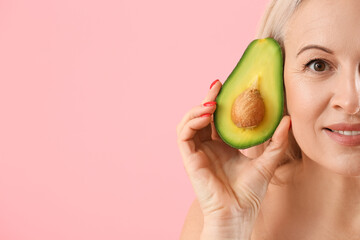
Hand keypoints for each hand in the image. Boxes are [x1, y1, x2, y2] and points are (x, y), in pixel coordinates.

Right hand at [176, 80, 290, 239]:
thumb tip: (287, 120)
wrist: (238, 213)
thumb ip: (276, 142)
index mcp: (223, 146)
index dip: (220, 102)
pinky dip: (191, 122)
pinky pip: (183, 135)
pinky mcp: (189, 159)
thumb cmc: (249, 193)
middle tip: (218, 85)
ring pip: (189, 123)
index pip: (218, 118)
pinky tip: (206, 115)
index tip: (228, 86)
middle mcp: (208, 146)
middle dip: (208, 99)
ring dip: (197, 109)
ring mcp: (197, 152)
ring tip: (212, 102)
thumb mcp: (267, 162)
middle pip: (202, 116)